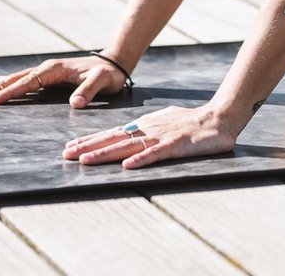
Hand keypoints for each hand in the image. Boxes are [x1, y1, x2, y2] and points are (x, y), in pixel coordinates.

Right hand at [0, 55, 127, 107]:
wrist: (114, 64)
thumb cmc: (108, 75)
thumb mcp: (102, 82)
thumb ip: (89, 91)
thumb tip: (75, 103)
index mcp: (55, 69)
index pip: (28, 82)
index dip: (11, 92)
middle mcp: (47, 68)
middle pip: (16, 78)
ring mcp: (47, 72)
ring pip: (17, 78)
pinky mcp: (48, 77)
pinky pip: (24, 81)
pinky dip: (9, 84)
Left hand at [63, 104, 236, 168]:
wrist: (218, 118)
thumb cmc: (191, 121)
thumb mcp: (163, 121)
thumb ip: (146, 127)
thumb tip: (128, 131)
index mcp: (145, 124)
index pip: (113, 132)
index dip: (91, 139)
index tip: (71, 146)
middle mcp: (148, 128)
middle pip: (114, 138)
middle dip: (89, 146)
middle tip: (66, 154)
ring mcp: (161, 136)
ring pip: (128, 146)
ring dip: (106, 154)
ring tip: (86, 161)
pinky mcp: (176, 145)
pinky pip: (155, 154)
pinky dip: (141, 160)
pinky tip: (127, 166)